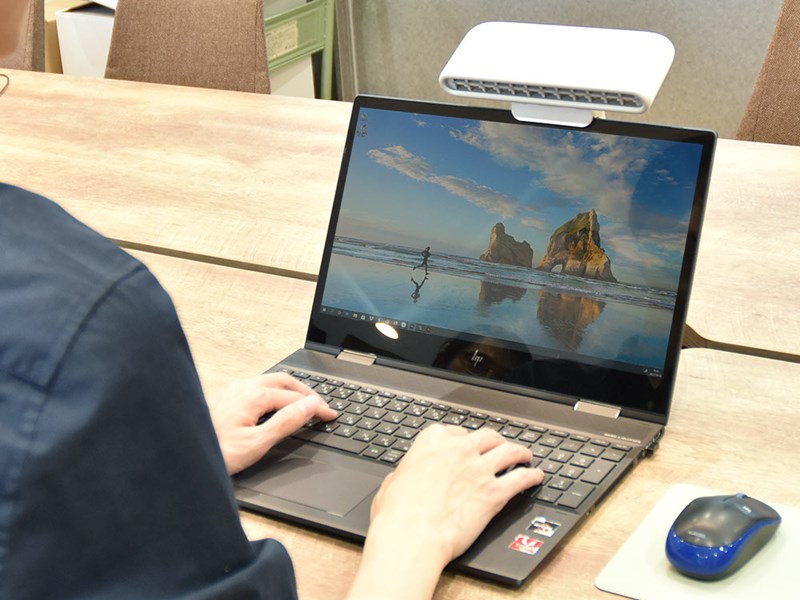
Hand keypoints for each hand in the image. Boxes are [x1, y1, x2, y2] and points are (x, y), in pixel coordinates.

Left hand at [206, 373, 336, 474]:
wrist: (180, 454)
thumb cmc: (213, 451)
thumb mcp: (256, 443)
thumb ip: (286, 423)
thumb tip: (309, 407)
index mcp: (254, 395)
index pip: (296, 397)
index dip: (317, 407)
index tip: (330, 415)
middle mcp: (242, 386)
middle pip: (284, 381)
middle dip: (305, 391)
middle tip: (320, 405)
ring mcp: (230, 388)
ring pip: (268, 381)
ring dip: (289, 389)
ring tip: (301, 402)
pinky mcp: (222, 395)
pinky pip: (255, 386)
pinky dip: (273, 392)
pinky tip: (272, 403)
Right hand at [349, 425, 542, 599]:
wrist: (411, 535)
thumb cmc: (397, 514)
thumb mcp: (393, 481)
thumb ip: (407, 472)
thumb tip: (405, 476)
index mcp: (432, 441)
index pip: (456, 431)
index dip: (464, 439)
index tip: (466, 444)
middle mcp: (459, 450)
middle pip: (487, 437)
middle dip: (495, 441)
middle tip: (499, 446)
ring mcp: (479, 469)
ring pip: (509, 451)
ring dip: (520, 452)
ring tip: (525, 455)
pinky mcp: (494, 492)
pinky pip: (521, 479)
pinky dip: (531, 476)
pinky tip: (536, 477)